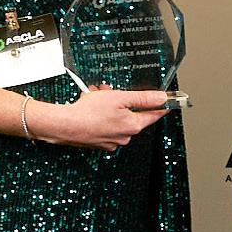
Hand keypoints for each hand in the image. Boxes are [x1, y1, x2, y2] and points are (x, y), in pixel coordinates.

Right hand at [33, 89, 174, 150]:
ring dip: (108, 104)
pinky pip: (104, 124)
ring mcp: (110, 140)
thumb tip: (162, 98)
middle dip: (122, 100)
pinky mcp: (98, 141)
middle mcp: (124, 136)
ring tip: (95, 95)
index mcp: (132, 126)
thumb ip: (143, 98)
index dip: (160, 105)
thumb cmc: (89, 112)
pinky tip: (89, 106)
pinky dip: (99, 114)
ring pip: (116, 117)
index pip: (153, 115)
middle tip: (110, 91)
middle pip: (131, 114)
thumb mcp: (120, 98)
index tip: (167, 102)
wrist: (64, 125)